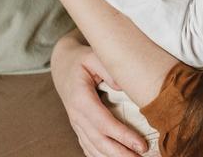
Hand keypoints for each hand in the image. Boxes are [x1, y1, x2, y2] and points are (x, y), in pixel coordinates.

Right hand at [52, 32, 147, 156]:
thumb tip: (124, 88)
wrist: (62, 65)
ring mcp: (76, 124)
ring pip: (94, 148)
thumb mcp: (93, 56)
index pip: (104, 123)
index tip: (141, 144)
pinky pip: (88, 147)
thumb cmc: (80, 60)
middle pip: (100, 141)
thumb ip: (108, 70)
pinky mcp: (79, 128)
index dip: (123, 136)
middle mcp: (76, 115)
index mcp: (80, 98)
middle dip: (121, 153)